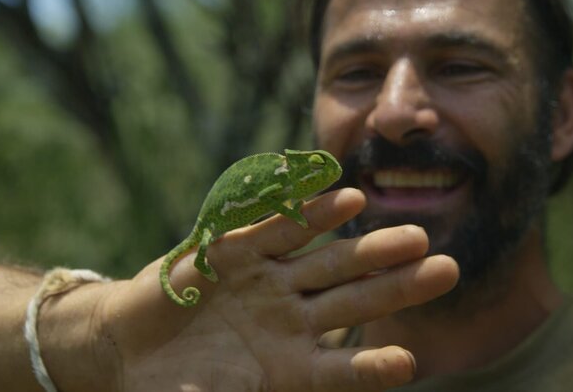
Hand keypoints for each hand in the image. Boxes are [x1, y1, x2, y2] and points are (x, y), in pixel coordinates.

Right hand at [97, 187, 458, 391]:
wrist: (124, 348)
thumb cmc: (167, 389)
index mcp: (289, 370)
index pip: (342, 371)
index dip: (371, 368)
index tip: (408, 362)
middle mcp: (290, 322)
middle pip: (355, 303)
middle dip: (400, 288)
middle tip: (447, 270)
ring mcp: (270, 284)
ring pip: (330, 263)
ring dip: (371, 249)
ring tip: (415, 236)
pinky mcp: (240, 252)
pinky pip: (283, 230)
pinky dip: (313, 214)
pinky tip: (350, 200)